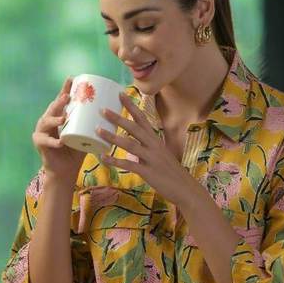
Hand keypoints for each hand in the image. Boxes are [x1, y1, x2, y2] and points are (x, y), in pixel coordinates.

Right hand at [32, 77, 86, 188]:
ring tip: (64, 118)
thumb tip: (115, 110)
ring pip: (46, 121)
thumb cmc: (76, 151)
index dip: (65, 89)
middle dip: (59, 101)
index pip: (61, 100)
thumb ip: (94, 123)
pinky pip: (45, 141)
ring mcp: (41, 132)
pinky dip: (53, 142)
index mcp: (58, 116)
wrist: (65, 170)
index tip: (71, 78)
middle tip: (67, 96)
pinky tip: (60, 142)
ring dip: (55, 119)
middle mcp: (47, 121)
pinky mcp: (39, 144)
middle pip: (52, 107)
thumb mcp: (86, 134)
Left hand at [96, 92, 193, 206]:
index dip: (131, 106)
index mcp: (155, 139)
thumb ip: (146, 148)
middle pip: (134, 127)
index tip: (120, 94)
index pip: (142, 118)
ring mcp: (151, 158)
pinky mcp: (148, 172)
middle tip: (102, 109)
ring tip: (97, 130)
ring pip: (129, 144)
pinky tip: (103, 157)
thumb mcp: (160, 154)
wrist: (185, 188)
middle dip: (118, 118)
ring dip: (112, 136)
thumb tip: (131, 145)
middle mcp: (153, 145)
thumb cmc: (171, 172)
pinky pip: (129, 164)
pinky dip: (115, 161)